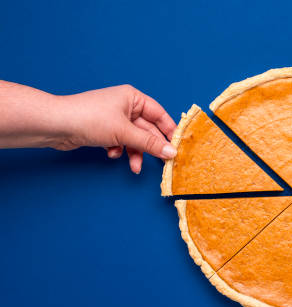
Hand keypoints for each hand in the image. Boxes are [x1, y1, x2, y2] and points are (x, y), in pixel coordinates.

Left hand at [57, 85, 176, 173]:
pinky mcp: (104, 131)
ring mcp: (114, 119)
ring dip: (135, 153)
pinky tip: (111, 154)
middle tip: (162, 162)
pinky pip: (120, 142)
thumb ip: (150, 143)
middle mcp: (125, 106)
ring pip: (134, 139)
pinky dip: (119, 150)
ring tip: (134, 167)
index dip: (169, 130)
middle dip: (151, 147)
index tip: (178, 146)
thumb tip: (171, 153)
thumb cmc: (90, 119)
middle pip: (147, 129)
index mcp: (132, 98)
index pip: (159, 114)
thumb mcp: (125, 132)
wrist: (56, 125)